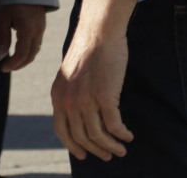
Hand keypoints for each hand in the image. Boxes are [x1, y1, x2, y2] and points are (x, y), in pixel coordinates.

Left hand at [0, 3, 46, 71]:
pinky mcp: (42, 27)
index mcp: (27, 30)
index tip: (3, 68)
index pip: (22, 54)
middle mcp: (37, 32)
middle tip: (7, 67)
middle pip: (30, 56)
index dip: (13, 64)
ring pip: (35, 51)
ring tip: (12, 62)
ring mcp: (41, 29)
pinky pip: (37, 44)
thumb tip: (1, 54)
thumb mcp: (3, 17)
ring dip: (25, 59)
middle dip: (19, 65)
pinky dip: (29, 51)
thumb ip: (3, 36)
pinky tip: (20, 51)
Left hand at [51, 23, 131, 160]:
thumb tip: (81, 114)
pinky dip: (122, 135)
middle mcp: (68, 101)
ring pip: (98, 135)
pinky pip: (114, 126)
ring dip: (111, 146)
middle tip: (108, 156)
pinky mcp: (105, 96)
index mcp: (58, 96)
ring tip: (121, 149)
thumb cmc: (89, 49)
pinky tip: (128, 136)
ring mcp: (86, 100)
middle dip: (95, 150)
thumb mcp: (70, 74)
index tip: (83, 155)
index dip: (73, 146)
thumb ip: (71, 93)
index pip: (62, 130)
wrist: (98, 32)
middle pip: (81, 137)